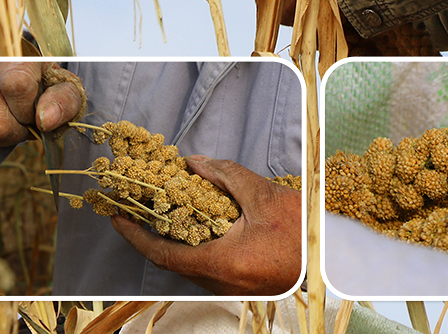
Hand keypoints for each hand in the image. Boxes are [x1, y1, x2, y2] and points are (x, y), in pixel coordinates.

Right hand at [0, 61, 83, 154]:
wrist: (5, 65)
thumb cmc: (36, 78)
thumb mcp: (60, 83)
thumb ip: (64, 100)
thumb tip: (46, 121)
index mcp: (12, 53)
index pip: (17, 86)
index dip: (28, 111)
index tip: (33, 110)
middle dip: (13, 133)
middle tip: (19, 119)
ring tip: (2, 121)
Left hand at [111, 156, 301, 296]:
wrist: (331, 258)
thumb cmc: (301, 230)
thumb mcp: (261, 195)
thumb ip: (224, 176)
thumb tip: (193, 163)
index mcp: (220, 263)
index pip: (163, 253)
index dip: (135, 235)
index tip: (116, 217)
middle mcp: (219, 280)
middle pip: (172, 259)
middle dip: (150, 231)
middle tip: (135, 204)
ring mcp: (229, 284)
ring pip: (188, 261)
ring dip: (172, 235)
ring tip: (160, 205)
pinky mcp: (238, 279)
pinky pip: (205, 261)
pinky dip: (193, 240)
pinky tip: (193, 218)